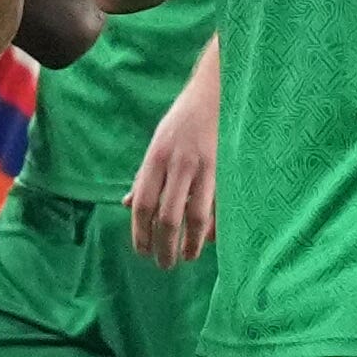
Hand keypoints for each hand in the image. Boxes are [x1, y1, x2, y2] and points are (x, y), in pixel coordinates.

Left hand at [127, 66, 216, 266]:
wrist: (216, 91)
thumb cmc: (183, 120)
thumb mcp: (157, 144)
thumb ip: (145, 176)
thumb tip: (127, 205)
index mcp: (156, 158)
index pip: (144, 204)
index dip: (141, 232)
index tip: (141, 251)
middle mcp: (178, 164)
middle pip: (168, 216)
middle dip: (164, 246)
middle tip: (163, 265)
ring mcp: (206, 167)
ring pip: (196, 216)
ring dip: (190, 243)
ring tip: (187, 258)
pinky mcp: (228, 169)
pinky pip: (219, 206)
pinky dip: (214, 227)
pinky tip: (210, 241)